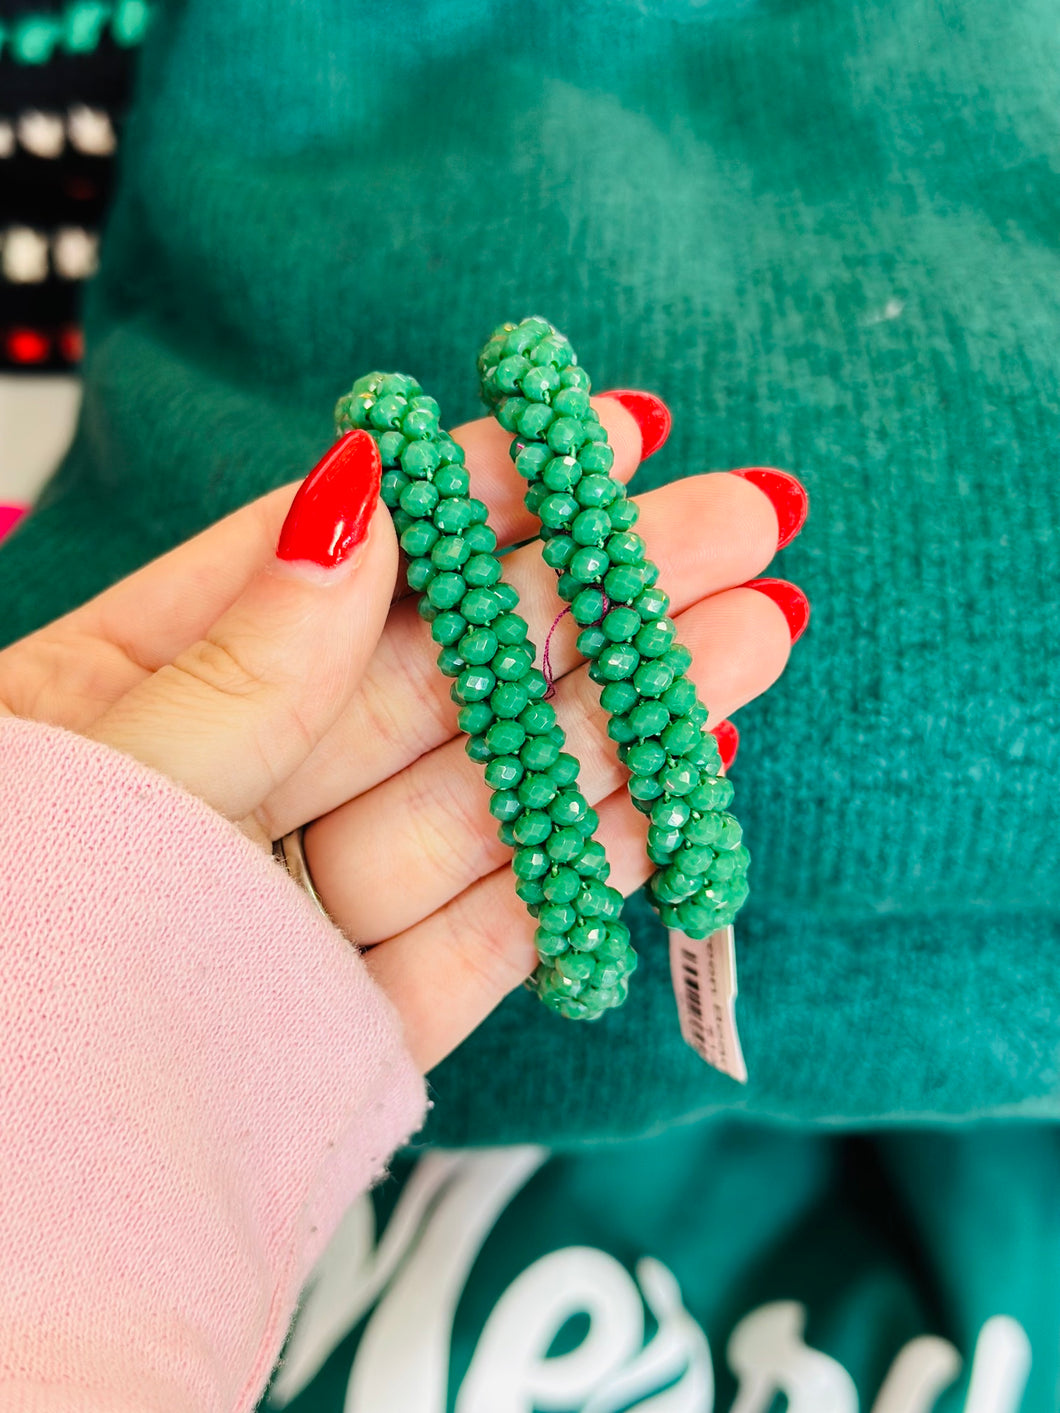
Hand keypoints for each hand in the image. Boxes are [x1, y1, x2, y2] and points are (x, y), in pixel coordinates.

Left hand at [0, 399, 798, 1071]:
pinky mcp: (349, 1025)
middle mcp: (228, 794)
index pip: (325, 567)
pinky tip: (675, 785)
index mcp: (126, 703)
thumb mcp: (89, 783)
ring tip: (753, 635)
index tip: (592, 434)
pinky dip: (579, 869)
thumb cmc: (7, 962)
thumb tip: (364, 504)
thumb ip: (237, 667)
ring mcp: (296, 910)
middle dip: (591, 597)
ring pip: (481, 800)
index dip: (466, 495)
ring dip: (622, 721)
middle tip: (735, 523)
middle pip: (436, 679)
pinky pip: (480, 937)